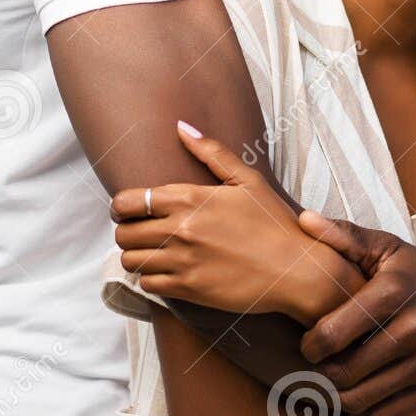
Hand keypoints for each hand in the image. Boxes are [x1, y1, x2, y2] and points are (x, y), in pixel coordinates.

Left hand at [109, 124, 362, 322]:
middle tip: (140, 233)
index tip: (128, 210)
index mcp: (189, 198)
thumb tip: (181, 126)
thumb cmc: (273, 223)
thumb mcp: (247, 180)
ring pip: (131, 260)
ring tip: (151, 253)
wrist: (295, 269)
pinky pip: (148, 285)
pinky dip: (151, 279)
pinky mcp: (189, 289)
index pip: (127, 201)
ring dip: (136, 256)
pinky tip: (166, 272)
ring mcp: (183, 261)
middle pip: (124, 233)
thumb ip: (210, 152)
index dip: (120, 206)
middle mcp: (180, 229)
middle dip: (127, 231)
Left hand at [296, 211, 415, 415]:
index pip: (332, 334)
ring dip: (338, 396)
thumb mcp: (389, 248)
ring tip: (334, 383)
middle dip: (321, 373)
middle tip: (317, 367)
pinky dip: (364, 412)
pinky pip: (387, 414)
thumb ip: (344, 236)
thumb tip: (302, 220)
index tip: (309, 344)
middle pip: (343, 371)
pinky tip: (358, 398)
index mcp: (392, 294)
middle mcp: (411, 331)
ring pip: (362, 398)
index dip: (310, 346)